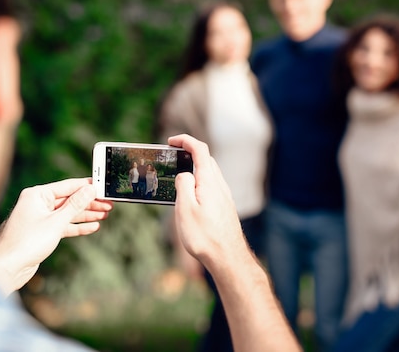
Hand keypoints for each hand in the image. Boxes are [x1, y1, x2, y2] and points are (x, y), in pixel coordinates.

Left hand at [0, 178, 112, 293]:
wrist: (7, 268)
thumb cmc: (26, 243)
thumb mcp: (56, 222)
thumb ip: (75, 205)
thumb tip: (90, 190)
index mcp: (37, 195)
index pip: (67, 186)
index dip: (86, 186)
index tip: (103, 186)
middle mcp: (38, 203)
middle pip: (69, 200)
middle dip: (89, 203)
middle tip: (108, 204)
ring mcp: (40, 218)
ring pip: (68, 213)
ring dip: (86, 215)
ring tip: (105, 214)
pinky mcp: (43, 232)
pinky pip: (64, 225)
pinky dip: (77, 226)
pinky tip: (93, 227)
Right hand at [168, 134, 245, 272]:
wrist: (227, 258)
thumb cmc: (204, 236)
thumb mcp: (185, 209)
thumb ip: (183, 185)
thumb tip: (184, 173)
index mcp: (209, 181)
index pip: (199, 149)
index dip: (185, 140)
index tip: (171, 142)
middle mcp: (220, 185)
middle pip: (206, 159)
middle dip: (189, 153)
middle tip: (172, 157)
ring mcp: (224, 197)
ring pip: (210, 173)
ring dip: (194, 169)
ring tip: (178, 177)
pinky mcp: (225, 207)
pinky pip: (211, 186)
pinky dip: (199, 182)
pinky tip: (191, 196)